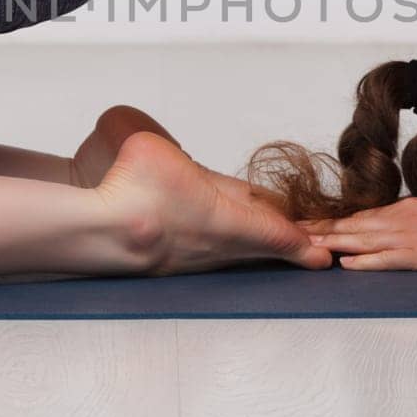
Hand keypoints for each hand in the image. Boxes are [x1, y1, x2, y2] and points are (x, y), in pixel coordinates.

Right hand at [97, 132, 333, 274]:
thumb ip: (169, 151)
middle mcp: (213, 248)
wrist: (93, 230)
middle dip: (283, 246)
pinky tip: (206, 240)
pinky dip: (215, 250)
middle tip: (310, 250)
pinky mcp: (165, 269)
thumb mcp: (155, 147)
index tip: (323, 256)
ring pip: (229, 253)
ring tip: (265, 240)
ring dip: (248, 247)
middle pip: (258, 247)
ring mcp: (189, 263)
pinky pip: (202, 257)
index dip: (302, 244)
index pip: (276, 233)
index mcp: (226, 219)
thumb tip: (165, 159)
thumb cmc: (130, 188)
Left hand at [297, 196, 416, 269]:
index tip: (305, 221)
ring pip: (361, 240)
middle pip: (351, 225)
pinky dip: (363, 262)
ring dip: (331, 244)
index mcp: (403, 207)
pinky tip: (345, 264)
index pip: (358, 214)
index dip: (329, 220)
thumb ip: (407, 216)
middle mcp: (400, 219)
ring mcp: (410, 237)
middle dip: (319, 230)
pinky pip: (386, 259)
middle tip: (291, 231)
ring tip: (304, 246)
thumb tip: (386, 223)